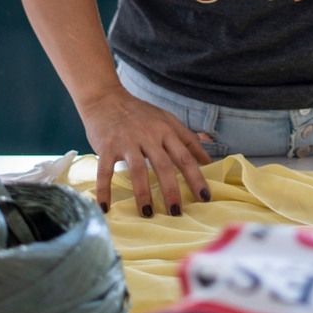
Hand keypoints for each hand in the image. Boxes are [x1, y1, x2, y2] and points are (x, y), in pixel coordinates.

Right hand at [80, 84, 210, 217]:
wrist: (105, 98)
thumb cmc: (139, 112)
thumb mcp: (167, 120)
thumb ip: (187, 139)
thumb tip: (208, 159)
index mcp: (165, 130)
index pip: (184, 157)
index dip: (196, 178)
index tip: (204, 197)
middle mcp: (148, 136)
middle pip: (163, 165)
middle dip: (171, 191)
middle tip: (176, 213)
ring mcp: (126, 141)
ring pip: (138, 170)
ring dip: (143, 194)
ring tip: (148, 213)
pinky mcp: (106, 147)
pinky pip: (105, 171)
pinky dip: (105, 190)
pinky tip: (105, 207)